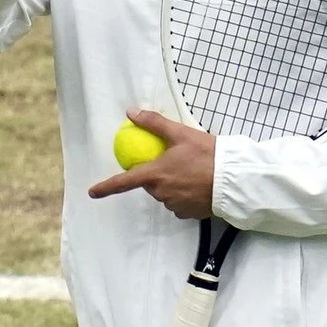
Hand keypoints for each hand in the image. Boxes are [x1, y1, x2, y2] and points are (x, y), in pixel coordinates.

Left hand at [86, 108, 215, 219]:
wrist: (235, 179)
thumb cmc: (207, 155)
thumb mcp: (180, 134)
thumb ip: (154, 123)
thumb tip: (131, 113)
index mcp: (155, 175)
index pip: (124, 183)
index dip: (106, 187)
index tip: (92, 192)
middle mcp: (161, 193)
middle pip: (150, 184)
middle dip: (157, 173)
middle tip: (176, 160)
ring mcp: (175, 205)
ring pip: (165, 193)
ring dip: (172, 184)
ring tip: (193, 171)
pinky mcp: (189, 214)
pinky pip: (179, 203)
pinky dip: (184, 194)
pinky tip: (198, 185)